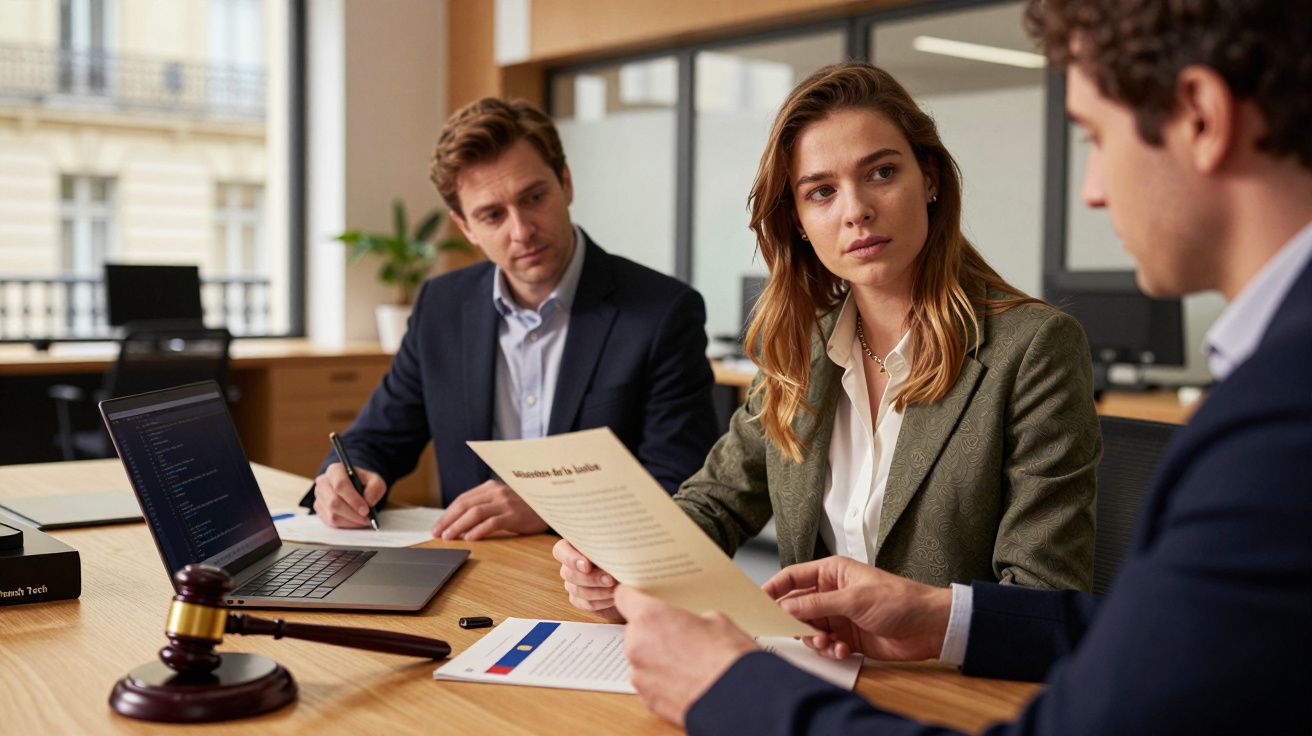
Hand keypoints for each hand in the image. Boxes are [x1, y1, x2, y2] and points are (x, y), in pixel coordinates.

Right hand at [312, 463, 385, 527]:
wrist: (355, 488)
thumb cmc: (364, 483)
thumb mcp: (375, 481)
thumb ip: (375, 488)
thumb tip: (368, 502)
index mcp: (335, 470)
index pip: (340, 484)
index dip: (353, 499)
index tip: (366, 510)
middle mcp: (323, 482)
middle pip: (334, 502)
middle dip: (353, 513)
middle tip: (367, 518)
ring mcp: (319, 497)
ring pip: (332, 514)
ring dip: (351, 521)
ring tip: (364, 520)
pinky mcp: (320, 510)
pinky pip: (331, 522)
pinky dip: (346, 524)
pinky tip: (355, 522)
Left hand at [431, 480, 547, 540]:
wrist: (552, 504)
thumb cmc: (527, 506)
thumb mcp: (504, 500)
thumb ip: (486, 505)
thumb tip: (461, 522)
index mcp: (491, 487)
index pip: (463, 499)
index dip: (447, 514)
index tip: (438, 526)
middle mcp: (496, 492)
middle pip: (465, 505)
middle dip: (448, 520)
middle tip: (437, 533)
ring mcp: (505, 503)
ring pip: (474, 513)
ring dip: (458, 526)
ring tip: (449, 537)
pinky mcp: (514, 515)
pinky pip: (492, 522)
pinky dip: (478, 530)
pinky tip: (470, 538)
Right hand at [553, 539, 622, 620]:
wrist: (631, 579)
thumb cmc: (624, 556)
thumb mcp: (617, 548)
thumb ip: (609, 548)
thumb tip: (611, 551)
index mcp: (575, 546)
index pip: (561, 551)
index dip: (571, 559)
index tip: (587, 565)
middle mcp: (570, 565)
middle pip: (569, 573)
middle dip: (592, 578)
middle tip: (611, 579)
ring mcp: (573, 584)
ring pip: (578, 590)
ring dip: (599, 591)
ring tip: (617, 589)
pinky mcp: (580, 600)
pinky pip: (586, 603)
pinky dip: (601, 602)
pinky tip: (614, 598)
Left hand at [614, 585, 757, 726]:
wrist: (738, 700)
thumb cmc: (729, 659)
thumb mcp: (716, 620)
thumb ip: (689, 618)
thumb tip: (689, 626)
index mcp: (651, 618)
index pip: (624, 597)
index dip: (634, 596)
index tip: (640, 597)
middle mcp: (637, 646)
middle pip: (635, 630)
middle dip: (654, 632)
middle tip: (680, 636)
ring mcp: (640, 676)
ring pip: (642, 658)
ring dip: (658, 658)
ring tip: (689, 663)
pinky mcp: (647, 700)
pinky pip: (649, 682)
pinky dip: (662, 681)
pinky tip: (687, 681)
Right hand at [763, 556, 951, 661]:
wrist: (928, 627)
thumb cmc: (899, 600)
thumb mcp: (853, 599)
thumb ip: (817, 604)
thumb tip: (786, 606)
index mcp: (832, 572)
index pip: (793, 577)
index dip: (775, 588)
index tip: (759, 601)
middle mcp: (833, 593)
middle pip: (798, 606)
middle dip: (796, 621)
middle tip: (800, 630)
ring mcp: (839, 616)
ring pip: (810, 628)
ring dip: (814, 639)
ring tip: (828, 642)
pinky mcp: (848, 637)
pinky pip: (826, 644)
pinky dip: (830, 650)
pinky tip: (842, 650)